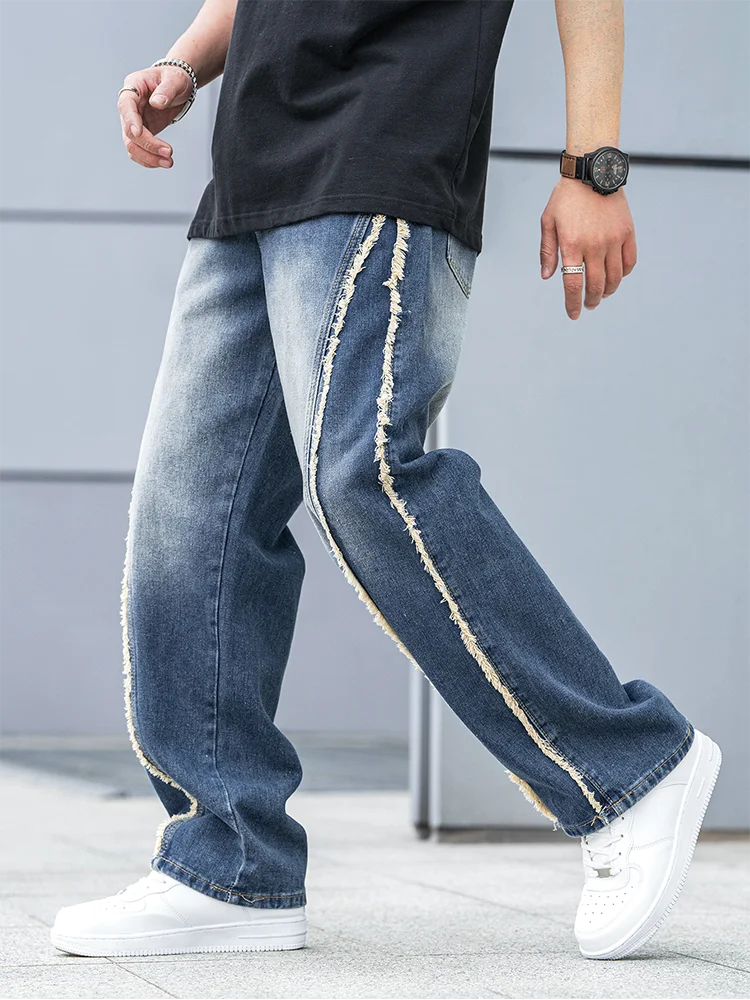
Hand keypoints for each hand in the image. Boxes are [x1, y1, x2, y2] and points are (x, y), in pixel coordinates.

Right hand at [117, 66, 192, 168]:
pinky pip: (140, 150)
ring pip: (132, 145)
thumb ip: (167, 90)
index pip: (125, 105)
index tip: (138, 132)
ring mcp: (134, 121)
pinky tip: (162, 162)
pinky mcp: (142, 133)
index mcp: (134, 87)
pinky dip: (149, 159)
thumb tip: (158, 102)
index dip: (130, 119)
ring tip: (168, 162)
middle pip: (129, 131)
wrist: (177, 86)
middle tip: (168, 153)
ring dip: (148, 157)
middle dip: (148, 145)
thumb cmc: (174, 78)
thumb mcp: (175, 79)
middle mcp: (130, 106)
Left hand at [539, 178, 637, 319]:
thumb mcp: (548, 221)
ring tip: (601, 295)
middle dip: (590, 301)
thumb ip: (547, 251)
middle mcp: (594, 245)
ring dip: (607, 291)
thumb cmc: (566, 197)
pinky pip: (629, 262)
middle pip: (595, 285)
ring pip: (614, 278)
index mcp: (571, 245)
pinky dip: (623, 274)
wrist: (592, 171)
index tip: (573, 314)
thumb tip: (547, 277)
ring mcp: (613, 239)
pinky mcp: (628, 233)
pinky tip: (616, 277)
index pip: (573, 285)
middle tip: (588, 305)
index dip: (573, 304)